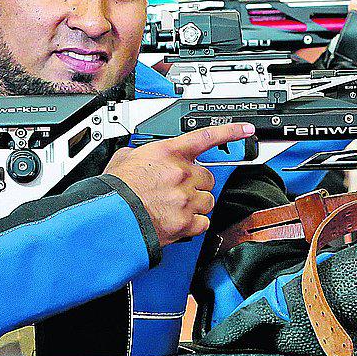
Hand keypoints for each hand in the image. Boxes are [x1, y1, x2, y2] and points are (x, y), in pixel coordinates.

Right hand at [104, 122, 252, 245]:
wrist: (110, 219)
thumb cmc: (114, 191)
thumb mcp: (124, 159)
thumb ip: (141, 154)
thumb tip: (139, 156)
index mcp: (168, 153)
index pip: (206, 137)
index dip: (230, 132)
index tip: (246, 130)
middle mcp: (182, 174)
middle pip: (208, 177)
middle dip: (196, 184)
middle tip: (178, 190)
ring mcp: (186, 198)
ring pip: (208, 201)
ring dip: (196, 204)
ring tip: (174, 207)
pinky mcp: (186, 222)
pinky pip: (203, 222)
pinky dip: (194, 224)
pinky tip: (178, 222)